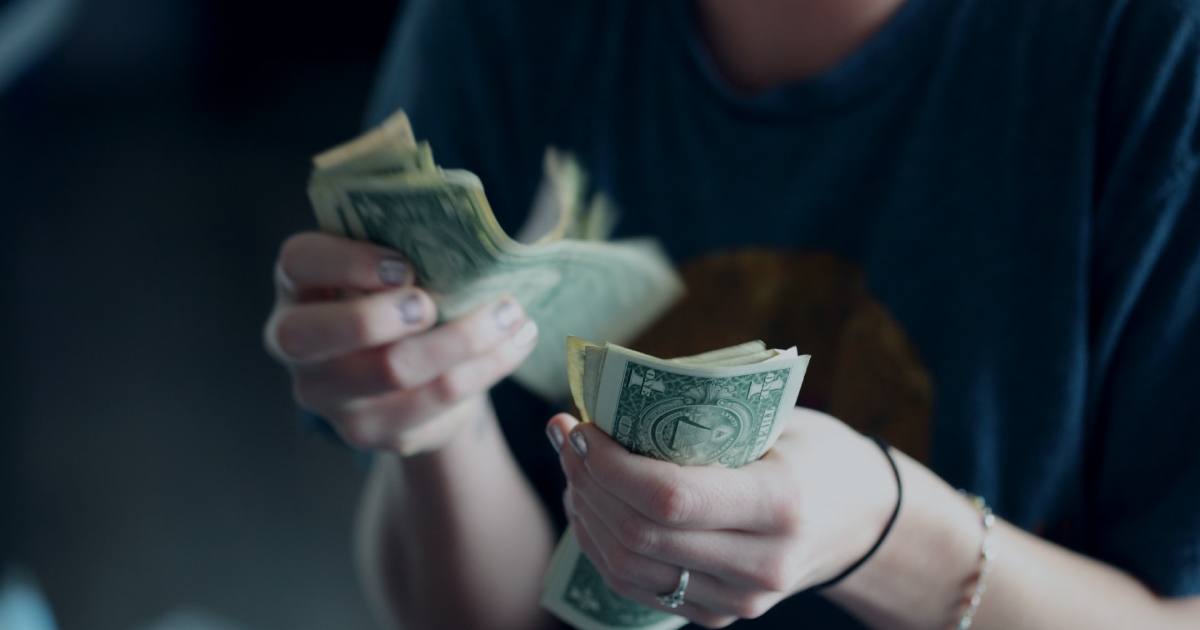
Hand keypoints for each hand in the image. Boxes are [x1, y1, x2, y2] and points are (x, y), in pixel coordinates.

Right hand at [264, 232, 538, 453]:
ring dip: (462, 339)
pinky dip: (486, 367)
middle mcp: (296, 344)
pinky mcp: (372, 431)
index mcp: (298, 285)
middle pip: (316, 335)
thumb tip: (466, 231)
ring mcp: (329, 396)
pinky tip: (516, 342)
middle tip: (433, 304)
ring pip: (391, 370)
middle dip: (380, 315)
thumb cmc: (400, 297)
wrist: (412, 373)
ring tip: (511, 313)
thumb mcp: (392, 266)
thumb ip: (406, 245)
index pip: (298, 262)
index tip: (404, 265)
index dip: (346, 261)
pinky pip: (435, 401)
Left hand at [548, 408, 897, 627]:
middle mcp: (761, 563)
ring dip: (586, 514)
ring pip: (629, 568)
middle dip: (587, 482)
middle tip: (566, 437)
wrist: (865, 521)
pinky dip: (602, 546)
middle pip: (640, 535)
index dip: (609, 465)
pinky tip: (591, 506)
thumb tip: (613, 395)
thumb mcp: (778, 419)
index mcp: (780, 503)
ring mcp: (741, 599)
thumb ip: (706, 414)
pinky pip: (639, 588)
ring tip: (573, 468)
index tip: (581, 427)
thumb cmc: (817, 452)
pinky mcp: (722, 615)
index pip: (669, 497)